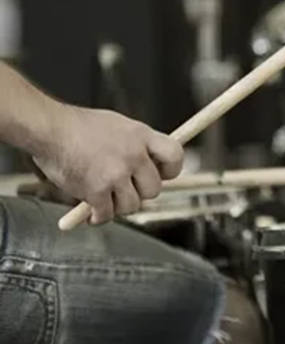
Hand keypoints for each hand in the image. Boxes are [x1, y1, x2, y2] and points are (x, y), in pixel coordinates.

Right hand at [31, 105, 183, 224]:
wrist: (49, 128)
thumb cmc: (79, 127)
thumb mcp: (119, 126)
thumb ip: (138, 145)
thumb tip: (152, 167)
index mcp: (141, 135)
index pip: (176, 156)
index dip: (170, 170)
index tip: (161, 174)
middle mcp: (133, 155)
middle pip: (154, 189)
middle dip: (140, 192)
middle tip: (125, 189)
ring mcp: (115, 173)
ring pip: (132, 206)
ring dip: (119, 206)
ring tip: (106, 198)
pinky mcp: (96, 190)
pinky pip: (106, 215)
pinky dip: (98, 217)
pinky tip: (92, 213)